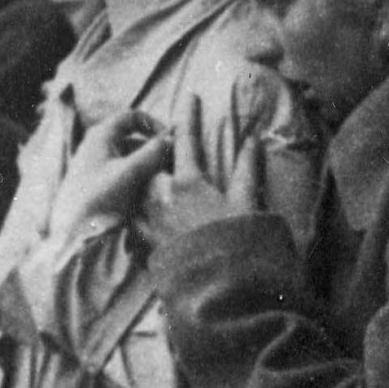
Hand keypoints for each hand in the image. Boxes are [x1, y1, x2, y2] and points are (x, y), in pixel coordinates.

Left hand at [47, 111, 173, 243]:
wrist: (72, 232)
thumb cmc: (99, 197)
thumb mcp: (131, 172)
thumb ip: (153, 152)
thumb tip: (171, 137)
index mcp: (101, 134)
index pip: (131, 117)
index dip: (153, 124)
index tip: (169, 140)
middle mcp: (96, 145)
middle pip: (131, 138)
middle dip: (153, 149)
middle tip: (171, 165)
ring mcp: (94, 164)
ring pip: (128, 157)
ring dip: (147, 166)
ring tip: (162, 182)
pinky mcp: (95, 183)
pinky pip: (121, 173)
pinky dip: (136, 177)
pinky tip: (146, 192)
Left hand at [131, 93, 251, 245]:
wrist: (218, 289)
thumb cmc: (236, 243)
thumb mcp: (246, 202)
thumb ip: (247, 169)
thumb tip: (252, 140)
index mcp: (188, 182)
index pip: (186, 140)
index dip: (189, 117)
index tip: (190, 98)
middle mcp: (163, 197)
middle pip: (153, 163)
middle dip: (160, 153)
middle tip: (170, 149)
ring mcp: (151, 220)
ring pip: (140, 189)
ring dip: (147, 180)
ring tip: (158, 181)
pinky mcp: (146, 243)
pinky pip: (136, 218)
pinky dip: (140, 209)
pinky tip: (147, 213)